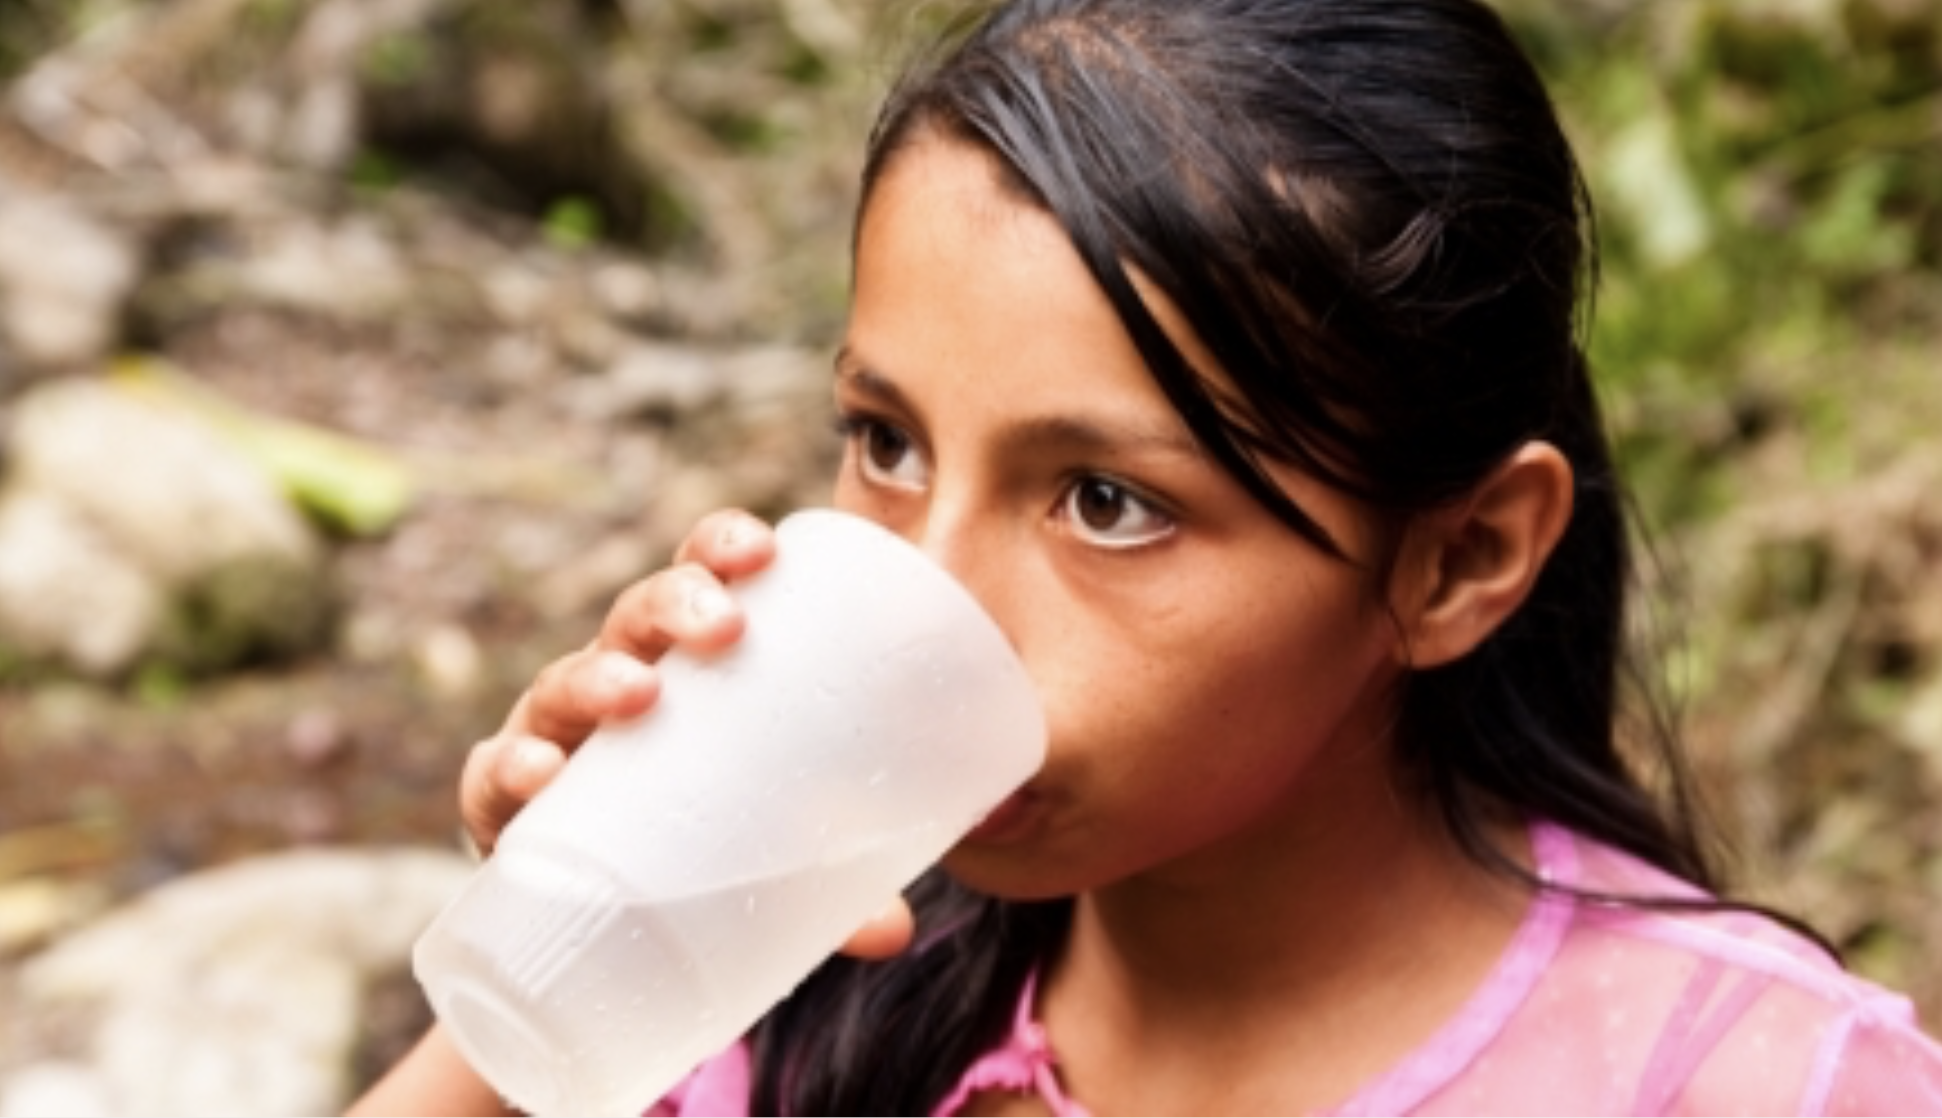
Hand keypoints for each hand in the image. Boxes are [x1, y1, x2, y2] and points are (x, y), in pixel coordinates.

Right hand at [457, 508, 913, 959]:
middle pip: (638, 617)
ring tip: (637, 693)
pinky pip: (493, 777)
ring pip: (564, 682)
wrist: (598, 934)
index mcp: (687, 667)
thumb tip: (895, 930)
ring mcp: (555, 739)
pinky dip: (510, 768)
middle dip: (676, 601)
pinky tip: (538, 772)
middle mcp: (617, 684)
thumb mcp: (777, 856)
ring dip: (597, 677)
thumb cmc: (702, 851)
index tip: (763, 551)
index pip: (703, 579)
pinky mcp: (504, 807)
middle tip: (723, 626)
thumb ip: (839, 885)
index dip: (724, 548)